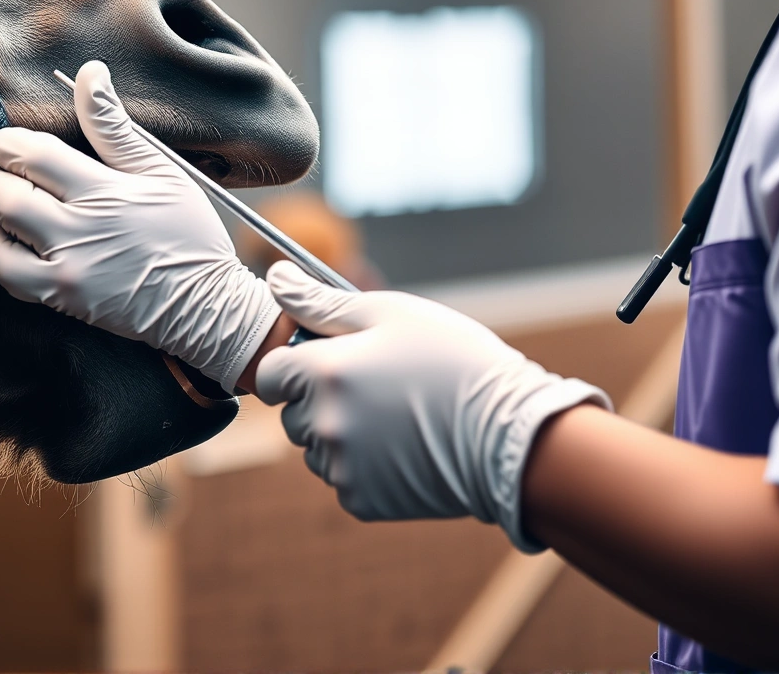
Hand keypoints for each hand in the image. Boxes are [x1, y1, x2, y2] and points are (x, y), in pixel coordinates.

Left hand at [0, 60, 280, 388]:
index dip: (8, 142)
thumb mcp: (160, 171)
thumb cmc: (187, 233)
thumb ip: (114, 125)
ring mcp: (65, 268)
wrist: (203, 306)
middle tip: (7, 170)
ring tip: (10, 201)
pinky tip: (6, 238)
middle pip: (3, 191)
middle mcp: (78, 230)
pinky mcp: (60, 298)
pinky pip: (4, 273)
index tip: (10, 143)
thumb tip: (88, 72)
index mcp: (103, 191)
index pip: (32, 154)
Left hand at [257, 261, 610, 549]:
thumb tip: (274, 278)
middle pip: (292, 413)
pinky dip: (363, 466)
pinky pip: (343, 477)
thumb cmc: (454, 361)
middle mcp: (323, 424)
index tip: (327, 363)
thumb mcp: (391, 314)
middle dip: (319, 399)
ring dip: (340, 432)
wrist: (509, 436)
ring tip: (395, 416)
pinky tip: (403, 447)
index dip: (293, 366)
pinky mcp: (361, 500)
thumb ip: (322, 301)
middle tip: (375, 386)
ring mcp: (340, 466)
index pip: (269, 375)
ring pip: (316, 447)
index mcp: (324, 373)